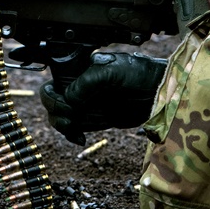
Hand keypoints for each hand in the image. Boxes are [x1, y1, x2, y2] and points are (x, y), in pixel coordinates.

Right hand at [40, 52, 167, 144]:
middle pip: (51, 102)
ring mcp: (84, 103)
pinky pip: (73, 128)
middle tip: (70, 119)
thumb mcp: (110, 72)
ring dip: (62, 126)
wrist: (158, 93)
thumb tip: (68, 100)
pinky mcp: (93, 118)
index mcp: (77, 71)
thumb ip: (86, 83)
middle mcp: (77, 86)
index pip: (53, 83)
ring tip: (75, 130)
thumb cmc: (138, 73)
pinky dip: (71, 134)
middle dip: (56, 112)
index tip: (66, 105)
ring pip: (60, 117)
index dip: (53, 96)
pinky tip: (80, 138)